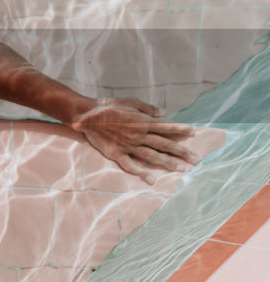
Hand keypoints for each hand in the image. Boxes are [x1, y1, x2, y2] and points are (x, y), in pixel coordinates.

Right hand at [70, 98, 197, 183]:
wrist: (86, 116)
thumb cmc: (108, 106)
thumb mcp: (130, 101)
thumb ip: (148, 109)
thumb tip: (164, 112)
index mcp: (143, 122)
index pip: (167, 127)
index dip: (181, 130)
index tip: (194, 133)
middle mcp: (139, 135)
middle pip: (164, 144)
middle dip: (181, 152)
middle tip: (195, 159)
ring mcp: (128, 146)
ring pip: (152, 156)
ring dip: (168, 163)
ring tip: (181, 169)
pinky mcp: (117, 153)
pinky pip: (131, 165)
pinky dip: (141, 173)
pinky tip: (152, 179)